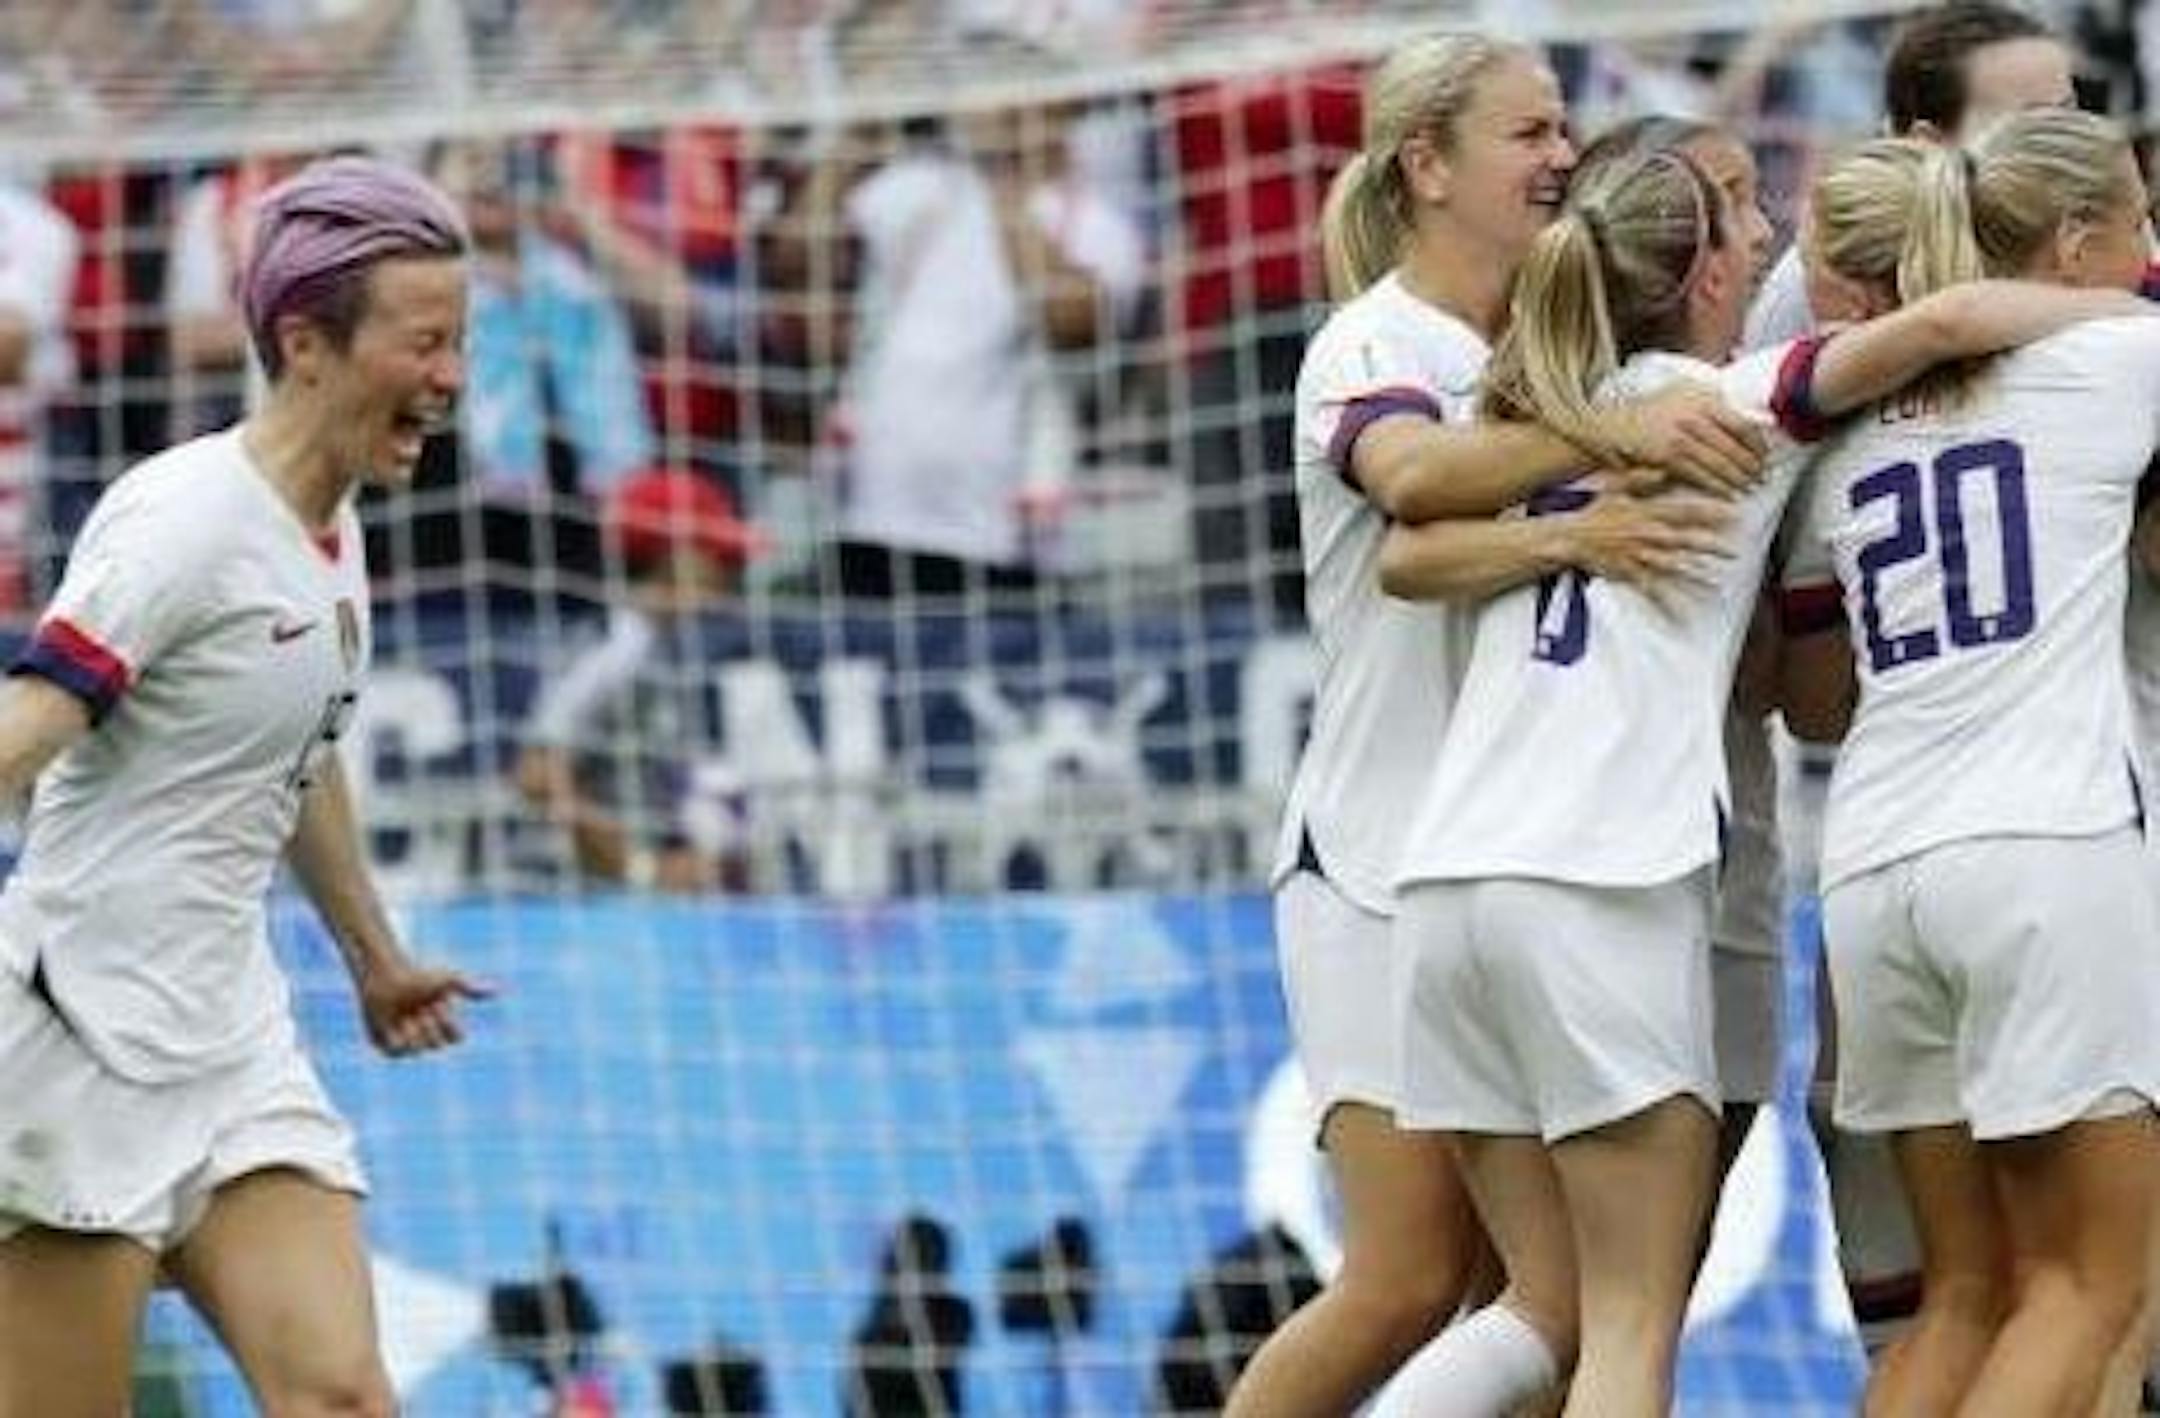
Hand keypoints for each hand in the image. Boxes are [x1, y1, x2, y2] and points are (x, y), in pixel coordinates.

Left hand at [358, 958, 494, 1057]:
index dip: (447, 1022)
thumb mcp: (447, 981)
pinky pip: (397, 1051)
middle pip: (437, 1045)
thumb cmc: (417, 976)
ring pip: (418, 1051)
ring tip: (404, 1016)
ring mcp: (407, 1043)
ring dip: (414, 1030)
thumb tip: (497, 991)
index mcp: (442, 1025)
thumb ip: (470, 989)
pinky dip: (397, 1037)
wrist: (385, 976)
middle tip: (418, 1009)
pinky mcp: (386, 1046)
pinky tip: (393, 1024)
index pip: (456, 1037)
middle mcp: (427, 1037)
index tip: (436, 1005)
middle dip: (429, 1025)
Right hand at [1567, 490, 1735, 609]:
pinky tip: (1682, 612)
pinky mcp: (1632, 574)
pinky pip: (1652, 590)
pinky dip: (1667, 603)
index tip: (1733, 514)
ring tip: (1718, 581)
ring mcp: (1641, 556)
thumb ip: (1640, 477)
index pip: (1685, 512)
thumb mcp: (1615, 487)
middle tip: (1734, 551)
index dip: (1710, 513)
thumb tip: (1663, 467)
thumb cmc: (1594, 512)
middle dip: (1711, 546)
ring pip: (1674, 566)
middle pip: (1686, 540)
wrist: (1570, 538)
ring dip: (1697, 573)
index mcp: (1648, 513)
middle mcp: (1649, 535)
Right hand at [1602, 383, 1766, 496]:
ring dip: (1737, 479)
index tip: (1764, 456)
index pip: (1742, 424)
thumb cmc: (1650, 412)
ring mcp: (1681, 437)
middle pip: (1734, 447)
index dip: (1757, 444)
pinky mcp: (1669, 457)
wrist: (1613, 427)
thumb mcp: (1682, 392)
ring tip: (1748, 488)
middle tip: (1761, 478)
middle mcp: (1694, 416)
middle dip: (1751, 466)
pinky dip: (1717, 487)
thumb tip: (1749, 415)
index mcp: (1703, 399)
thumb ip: (1714, 399)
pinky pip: (1700, 475)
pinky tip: (1727, 494)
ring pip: (1720, 463)